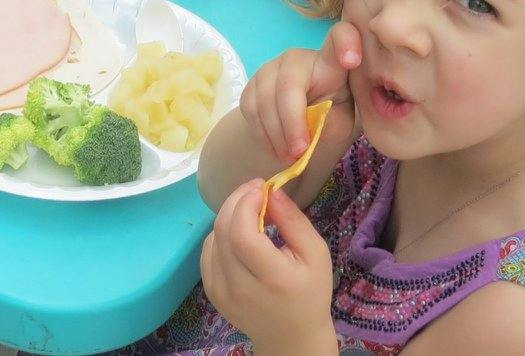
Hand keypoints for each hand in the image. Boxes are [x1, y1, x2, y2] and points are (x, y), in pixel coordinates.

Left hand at [199, 180, 335, 350]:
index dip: (246, 204)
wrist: (291, 337)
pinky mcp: (212, 294)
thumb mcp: (316, 254)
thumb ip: (294, 221)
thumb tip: (272, 191)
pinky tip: (238, 233)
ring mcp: (221, 293)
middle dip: (236, 201)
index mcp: (271, 279)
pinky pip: (208, 252)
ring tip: (249, 209)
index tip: (261, 187)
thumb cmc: (310, 293)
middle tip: (254, 189)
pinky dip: (220, 234)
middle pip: (223, 232)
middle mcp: (240, 288)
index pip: (243, 235)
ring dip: (228, 215)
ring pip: (213, 238)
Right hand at [241, 22, 360, 162]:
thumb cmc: (328, 114)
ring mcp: (271, 68)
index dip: (345, 43)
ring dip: (277, 135)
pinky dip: (263, 135)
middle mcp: (298, 58)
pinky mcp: (252, 83)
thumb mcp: (340, 122)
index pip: (339, 36)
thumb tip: (311, 130)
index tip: (352, 61)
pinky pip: (251, 109)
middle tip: (301, 152)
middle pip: (290, 82)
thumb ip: (330, 122)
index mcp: (330, 61)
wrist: (298, 120)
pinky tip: (277, 149)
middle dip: (293, 121)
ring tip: (290, 158)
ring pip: (266, 99)